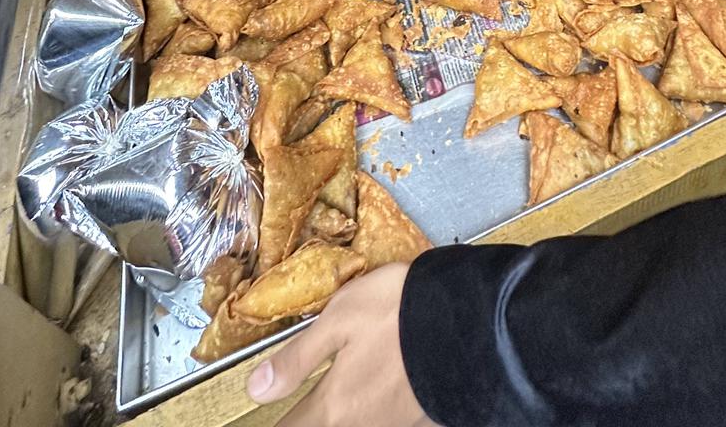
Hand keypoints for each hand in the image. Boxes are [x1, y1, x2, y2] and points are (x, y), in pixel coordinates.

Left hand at [245, 265, 434, 426]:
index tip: (273, 412)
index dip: (278, 424)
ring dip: (339, 416)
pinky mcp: (417, 416)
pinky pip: (382, 421)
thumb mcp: (338, 319)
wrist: (469, 320)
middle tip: (302, 407)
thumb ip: (296, 359)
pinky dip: (369, 413)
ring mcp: (391, 425)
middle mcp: (360, 426)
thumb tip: (256, 389)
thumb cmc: (399, 311)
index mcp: (334, 406)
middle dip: (308, 419)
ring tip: (337, 396)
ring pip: (353, 426)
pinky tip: (375, 388)